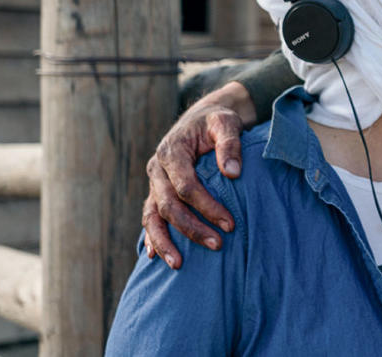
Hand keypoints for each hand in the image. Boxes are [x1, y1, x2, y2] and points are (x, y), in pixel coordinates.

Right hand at [141, 82, 254, 268]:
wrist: (202, 117)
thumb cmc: (217, 121)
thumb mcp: (226, 123)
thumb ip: (230, 144)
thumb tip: (232, 173)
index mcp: (172, 152)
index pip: (186, 186)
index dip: (207, 207)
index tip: (230, 224)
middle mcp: (157, 169)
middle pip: (169, 205)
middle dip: (192, 228)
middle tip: (218, 245)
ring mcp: (154, 182)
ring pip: (152, 216)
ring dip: (164, 241)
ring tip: (179, 264)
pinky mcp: (156, 192)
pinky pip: (149, 217)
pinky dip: (151, 236)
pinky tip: (155, 256)